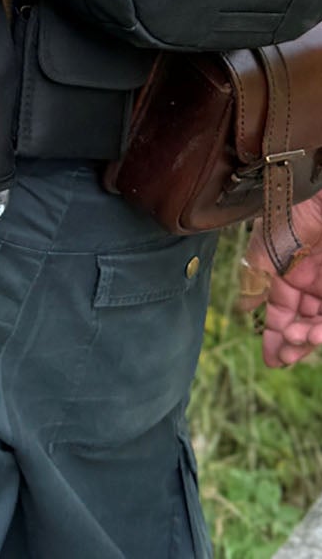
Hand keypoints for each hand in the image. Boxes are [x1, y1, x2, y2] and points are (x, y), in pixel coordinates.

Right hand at [237, 195, 321, 367]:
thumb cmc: (290, 214)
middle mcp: (311, 282)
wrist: (316, 198)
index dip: (278, 336)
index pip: (283, 312)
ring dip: (309, 337)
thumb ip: (256, 277)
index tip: (273, 361)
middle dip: (294, 342)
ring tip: (301, 341)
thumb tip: (245, 308)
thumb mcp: (265, 248)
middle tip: (286, 356)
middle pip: (304, 322)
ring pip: (319, 321)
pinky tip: (315, 334)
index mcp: (288, 273)